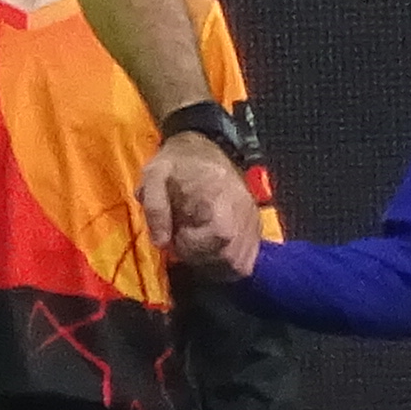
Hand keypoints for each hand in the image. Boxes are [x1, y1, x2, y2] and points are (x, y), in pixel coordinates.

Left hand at [142, 130, 259, 277]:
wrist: (208, 146)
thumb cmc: (177, 163)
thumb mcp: (154, 176)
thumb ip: (155, 209)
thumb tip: (161, 243)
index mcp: (219, 199)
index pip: (217, 239)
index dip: (192, 246)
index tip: (177, 234)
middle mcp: (242, 214)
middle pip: (230, 258)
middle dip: (202, 257)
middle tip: (185, 240)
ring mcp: (252, 222)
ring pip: (240, 263)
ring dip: (215, 263)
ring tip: (198, 245)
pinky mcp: (255, 227)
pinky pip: (248, 258)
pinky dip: (229, 261)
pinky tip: (212, 249)